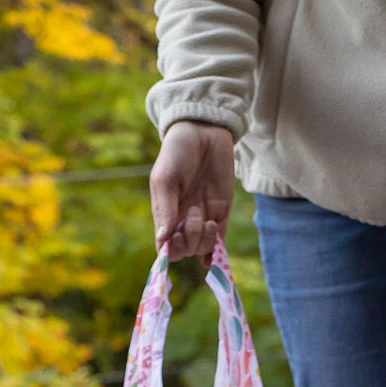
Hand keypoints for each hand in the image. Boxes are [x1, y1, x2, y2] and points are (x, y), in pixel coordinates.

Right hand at [149, 121, 234, 262]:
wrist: (203, 133)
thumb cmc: (178, 152)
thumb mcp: (166, 178)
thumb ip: (165, 208)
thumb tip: (162, 239)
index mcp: (165, 212)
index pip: (165, 245)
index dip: (170, 250)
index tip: (176, 236)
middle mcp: (183, 218)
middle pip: (186, 249)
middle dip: (190, 241)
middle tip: (194, 214)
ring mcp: (204, 215)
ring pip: (203, 246)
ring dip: (205, 239)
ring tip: (207, 218)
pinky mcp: (223, 210)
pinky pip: (220, 239)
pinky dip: (217, 249)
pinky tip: (217, 253)